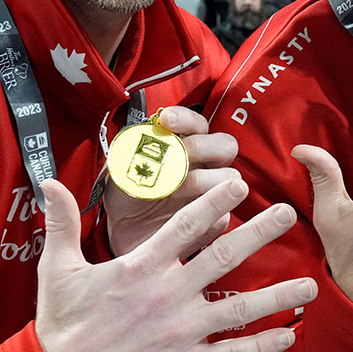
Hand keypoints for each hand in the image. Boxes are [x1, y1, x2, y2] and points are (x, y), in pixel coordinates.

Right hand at [36, 178, 315, 351]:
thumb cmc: (60, 323)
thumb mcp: (57, 268)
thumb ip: (61, 223)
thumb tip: (48, 183)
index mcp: (140, 267)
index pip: (185, 225)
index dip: (215, 202)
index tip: (241, 184)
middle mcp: (167, 295)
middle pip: (224, 258)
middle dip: (261, 234)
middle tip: (290, 214)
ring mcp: (180, 332)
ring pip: (240, 309)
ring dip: (279, 296)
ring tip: (311, 284)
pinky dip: (263, 346)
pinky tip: (290, 336)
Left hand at [105, 106, 240, 256]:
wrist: (125, 232)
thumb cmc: (128, 196)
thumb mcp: (121, 171)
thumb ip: (130, 155)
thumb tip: (138, 142)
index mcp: (184, 147)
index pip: (197, 124)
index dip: (186, 119)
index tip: (167, 120)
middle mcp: (204, 165)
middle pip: (225, 145)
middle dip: (202, 145)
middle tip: (182, 153)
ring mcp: (213, 192)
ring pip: (230, 177)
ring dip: (204, 179)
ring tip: (176, 190)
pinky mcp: (216, 220)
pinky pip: (225, 214)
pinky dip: (209, 212)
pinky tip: (186, 214)